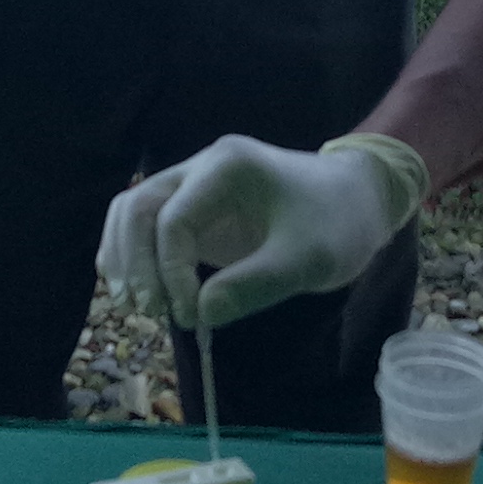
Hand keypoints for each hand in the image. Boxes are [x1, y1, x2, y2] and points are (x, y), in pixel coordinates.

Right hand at [98, 133, 423, 328]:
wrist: (357, 199)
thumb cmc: (337, 223)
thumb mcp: (308, 259)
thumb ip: (256, 284)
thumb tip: (201, 313)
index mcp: (226, 168)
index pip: (173, 220)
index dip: (171, 272)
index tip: (192, 315)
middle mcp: (200, 168)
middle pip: (137, 208)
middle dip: (135, 263)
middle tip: (152, 312)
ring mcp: (193, 186)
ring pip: (132, 212)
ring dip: (125, 257)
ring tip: (136, 306)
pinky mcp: (194, 209)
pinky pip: (145, 224)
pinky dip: (131, 253)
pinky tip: (133, 289)